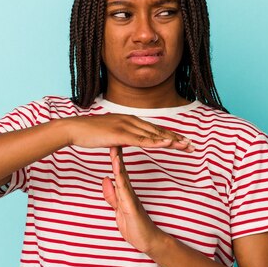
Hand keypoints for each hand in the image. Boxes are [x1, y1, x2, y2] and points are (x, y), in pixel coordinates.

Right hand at [63, 114, 194, 151]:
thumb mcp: (111, 133)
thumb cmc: (90, 133)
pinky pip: (140, 139)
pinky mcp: (119, 134)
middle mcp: (131, 120)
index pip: (155, 129)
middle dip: (177, 138)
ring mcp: (126, 126)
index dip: (171, 135)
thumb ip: (123, 136)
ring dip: (171, 140)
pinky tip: (166, 144)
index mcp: (130, 120)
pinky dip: (155, 142)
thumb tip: (130, 140)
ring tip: (185, 146)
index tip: (184, 141)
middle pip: (159, 130)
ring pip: (153, 134)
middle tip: (192, 145)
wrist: (75, 128)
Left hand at [102, 146, 167, 253]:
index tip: (110, 143)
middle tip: (114, 138)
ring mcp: (131, 199)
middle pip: (122, 170)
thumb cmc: (135, 226)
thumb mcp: (118, 209)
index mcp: (125, 192)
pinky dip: (121, 183)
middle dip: (117, 154)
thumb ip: (112, 194)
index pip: (119, 171)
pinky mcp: (132, 208)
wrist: (149, 241)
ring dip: (119, 164)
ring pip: (124, 178)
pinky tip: (117, 175)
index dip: (114, 157)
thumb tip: (105, 179)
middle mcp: (129, 192)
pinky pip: (125, 194)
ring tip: (115, 150)